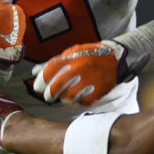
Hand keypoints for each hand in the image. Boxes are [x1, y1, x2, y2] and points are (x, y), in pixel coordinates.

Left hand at [33, 41, 149, 104]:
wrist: (118, 58)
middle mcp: (81, 68)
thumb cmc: (92, 54)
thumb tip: (35, 71)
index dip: (41, 81)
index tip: (38, 87)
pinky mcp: (99, 91)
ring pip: (69, 97)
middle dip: (49, 94)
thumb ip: (55, 62)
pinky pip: (82, 101)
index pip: (50, 70)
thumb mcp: (73, 52)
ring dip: (64, 98)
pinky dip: (78, 101)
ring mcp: (90, 80)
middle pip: (57, 87)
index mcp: (73, 56)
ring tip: (64, 97)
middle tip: (48, 97)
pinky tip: (79, 97)